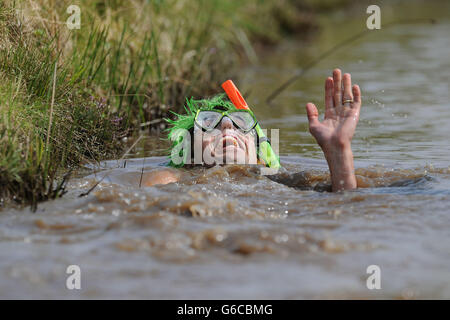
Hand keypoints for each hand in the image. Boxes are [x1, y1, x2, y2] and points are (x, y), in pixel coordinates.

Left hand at [305, 68, 361, 190]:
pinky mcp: (354, 115)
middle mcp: (339, 113)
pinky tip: (355, 85)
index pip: (329, 98)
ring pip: (347, 95)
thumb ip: (311, 114)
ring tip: (346, 74)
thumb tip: (308, 103)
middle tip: (336, 70)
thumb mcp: (313, 126)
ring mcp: (347, 113)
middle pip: (338, 94)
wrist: (335, 146)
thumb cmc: (324, 139)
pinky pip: (356, 102)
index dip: (328, 88)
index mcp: (329, 115)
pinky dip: (356, 94)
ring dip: (346, 85)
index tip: (328, 78)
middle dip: (337, 83)